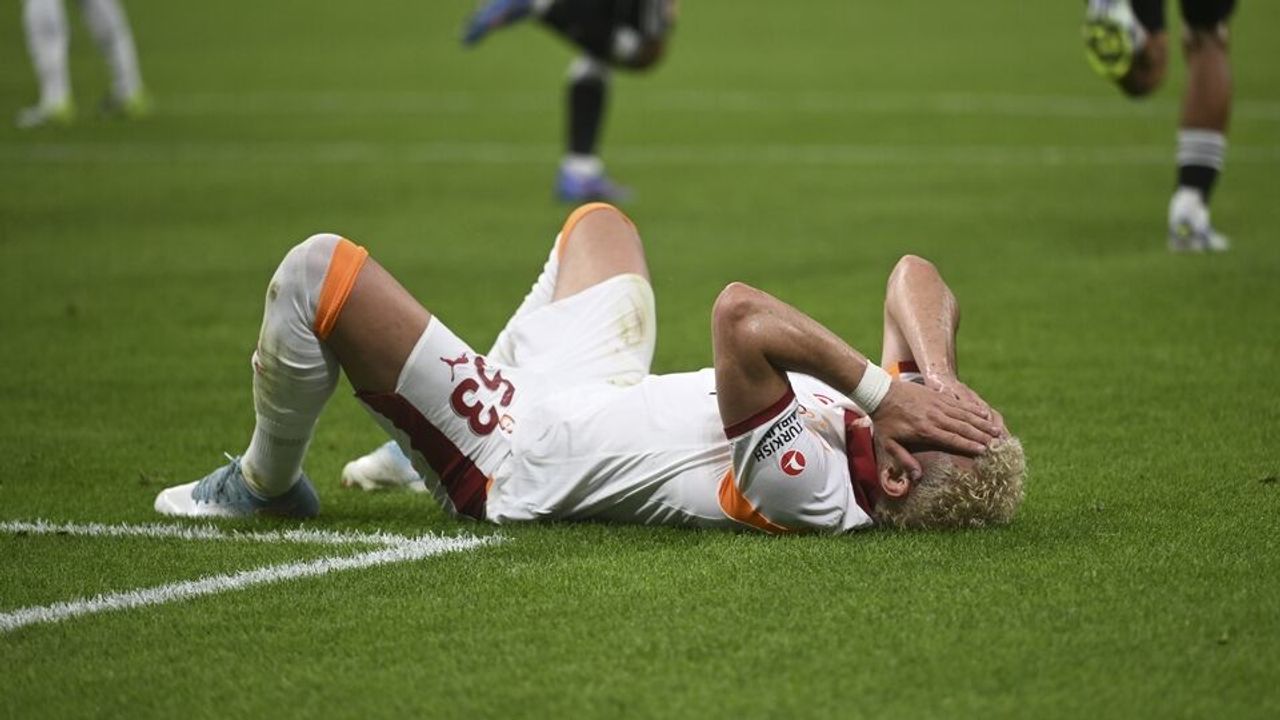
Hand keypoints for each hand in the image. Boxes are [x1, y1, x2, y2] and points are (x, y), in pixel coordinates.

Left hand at [869, 380, 1000, 478]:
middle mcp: (935, 417)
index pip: (951, 439)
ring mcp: (937, 404)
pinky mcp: (938, 396)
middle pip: (963, 427)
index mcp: (924, 430)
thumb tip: (917, 477)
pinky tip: (985, 413)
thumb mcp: (889, 443)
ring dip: (982, 423)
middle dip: (981, 435)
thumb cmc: (884, 421)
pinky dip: (973, 409)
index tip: (983, 451)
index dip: (968, 445)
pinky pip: (959, 403)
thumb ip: (904, 460)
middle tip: (998, 443)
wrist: (880, 392)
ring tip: (997, 430)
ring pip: (964, 415)